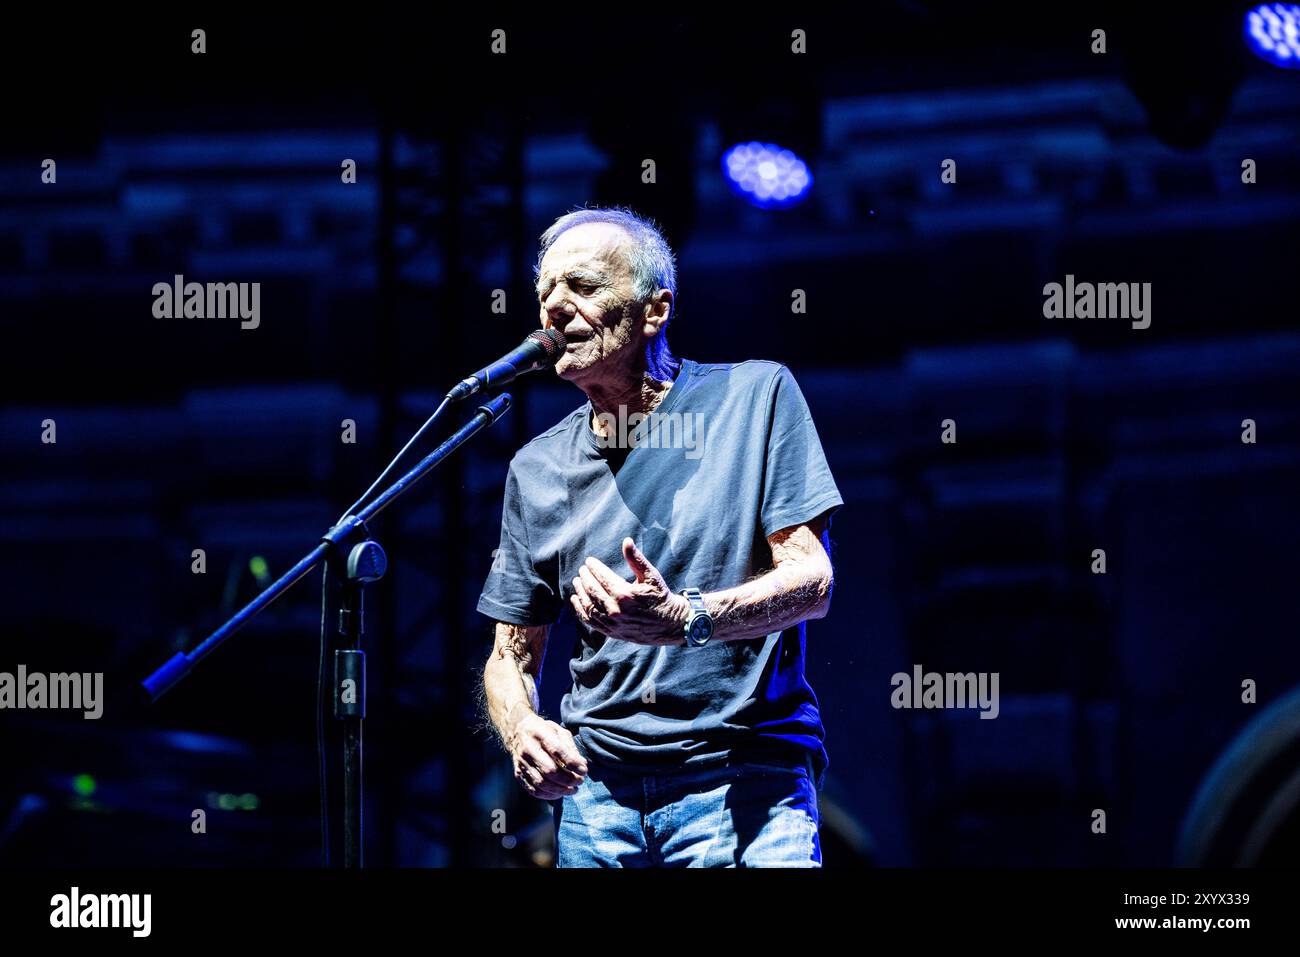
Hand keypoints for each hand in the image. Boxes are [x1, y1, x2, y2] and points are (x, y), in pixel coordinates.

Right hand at [507, 712, 587, 799]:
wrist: (516, 730)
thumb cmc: (542, 731)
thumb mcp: (558, 730)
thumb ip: (570, 747)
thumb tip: (582, 764)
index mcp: (540, 734)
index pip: (557, 750)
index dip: (572, 763)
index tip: (584, 770)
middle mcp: (528, 748)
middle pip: (549, 770)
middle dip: (568, 779)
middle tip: (580, 781)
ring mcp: (522, 762)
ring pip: (541, 783)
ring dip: (560, 790)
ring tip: (573, 790)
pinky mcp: (518, 773)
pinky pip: (533, 789)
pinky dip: (548, 795)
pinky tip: (559, 793)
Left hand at [570, 537, 690, 645]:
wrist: (669, 625)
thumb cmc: (661, 597)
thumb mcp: (651, 576)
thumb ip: (636, 559)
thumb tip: (626, 541)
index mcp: (624, 594)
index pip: (602, 577)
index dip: (594, 567)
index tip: (589, 561)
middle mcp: (615, 610)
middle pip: (592, 590)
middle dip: (585, 578)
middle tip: (583, 569)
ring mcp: (612, 623)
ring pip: (588, 606)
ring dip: (580, 592)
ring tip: (577, 581)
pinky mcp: (611, 632)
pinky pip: (590, 621)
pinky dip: (580, 610)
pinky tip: (576, 600)